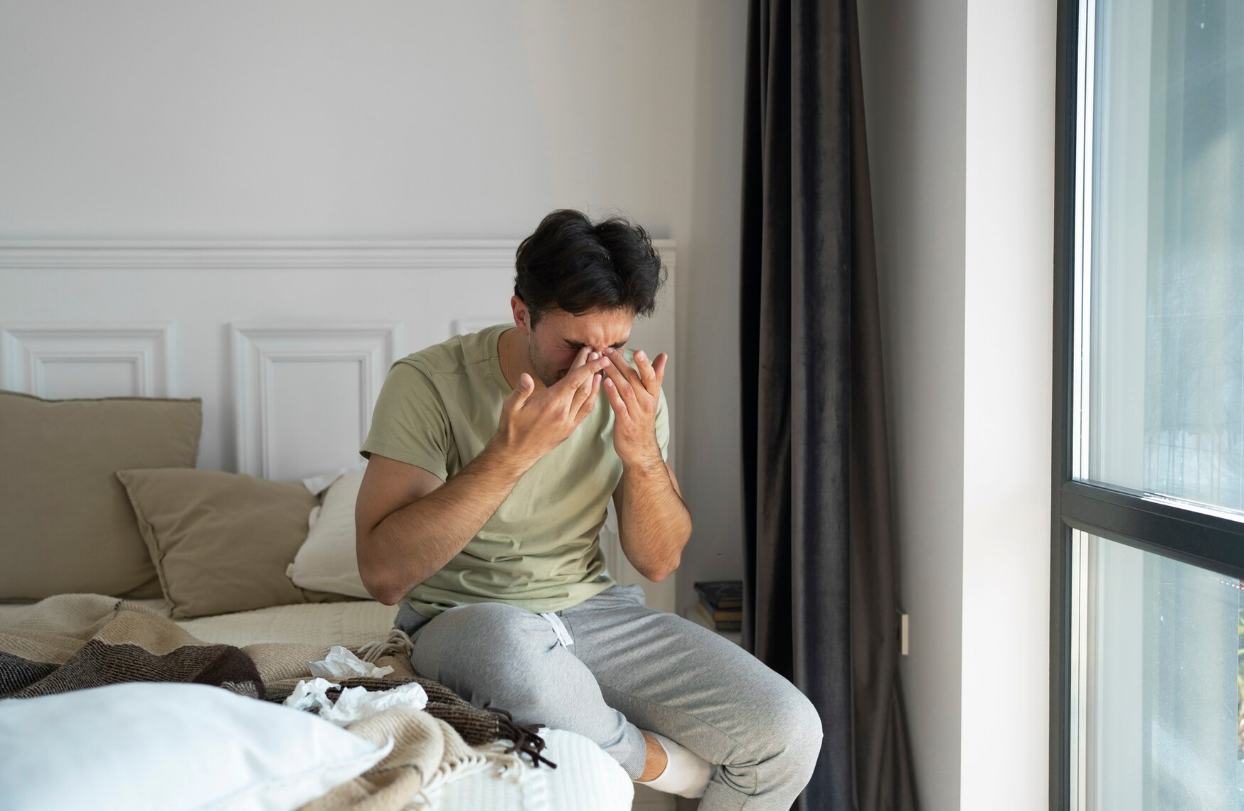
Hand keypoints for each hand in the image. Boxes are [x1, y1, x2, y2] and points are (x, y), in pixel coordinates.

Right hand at [492, 347, 608, 467]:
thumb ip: (520, 391)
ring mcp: (569, 422)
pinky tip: (595, 387)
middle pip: (583, 385)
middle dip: (592, 367)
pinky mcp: (570, 429)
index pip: (573, 380)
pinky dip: (593, 397)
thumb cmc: (511, 427)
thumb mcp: (510, 407)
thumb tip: (526, 376)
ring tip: (601, 366)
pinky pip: (586, 410)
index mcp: (550, 403)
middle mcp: (563, 412)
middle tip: (598, 351)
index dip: (586, 366)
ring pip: (588, 398)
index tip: (594, 353)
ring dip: (595, 381)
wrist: (516, 453)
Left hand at [599, 346, 666, 467]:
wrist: (640, 449)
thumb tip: (663, 356)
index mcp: (651, 394)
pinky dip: (612, 393)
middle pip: (634, 379)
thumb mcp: (652, 397)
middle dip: (621, 363)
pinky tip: (605, 383)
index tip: (639, 351)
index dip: (645, 364)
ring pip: (625, 390)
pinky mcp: (625, 423)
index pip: (651, 376)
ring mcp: (636, 413)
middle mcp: (646, 402)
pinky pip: (618, 405)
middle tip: (609, 350)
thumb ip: (656, 376)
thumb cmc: (643, 420)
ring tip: (604, 362)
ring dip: (614, 374)